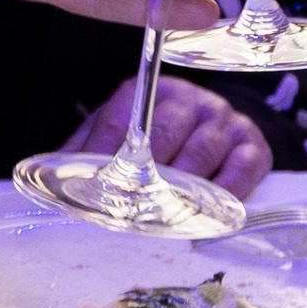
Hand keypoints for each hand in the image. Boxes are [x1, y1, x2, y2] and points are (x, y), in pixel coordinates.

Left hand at [60, 76, 271, 195]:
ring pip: (201, 152)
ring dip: (182, 186)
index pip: (122, 121)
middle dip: (145, 170)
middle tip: (130, 203)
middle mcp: (187, 99)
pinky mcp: (254, 144)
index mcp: (146, 93)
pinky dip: (226, 193)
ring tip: (164, 214)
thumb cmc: (157, 135)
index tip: (93, 182)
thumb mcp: (120, 130)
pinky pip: (243, 169)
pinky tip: (210, 215)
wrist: (215, 126)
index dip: (105, 152)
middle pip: (163, 132)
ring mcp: (223, 119)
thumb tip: (52, 173)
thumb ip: (88, 148)